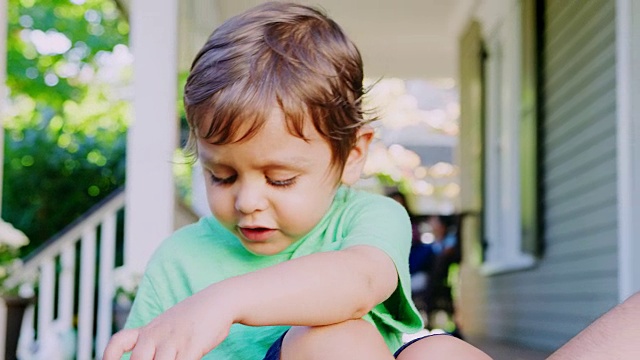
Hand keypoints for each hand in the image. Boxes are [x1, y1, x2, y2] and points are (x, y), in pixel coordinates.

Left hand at [103, 292, 233, 359]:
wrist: (218, 300)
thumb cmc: (192, 318)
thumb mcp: (167, 325)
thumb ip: (153, 340)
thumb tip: (143, 355)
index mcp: (149, 329)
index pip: (120, 341)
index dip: (109, 357)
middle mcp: (158, 334)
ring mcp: (174, 339)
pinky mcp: (192, 345)